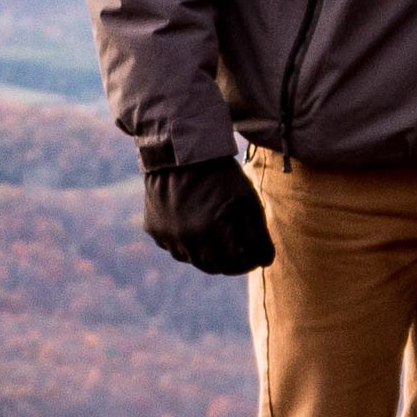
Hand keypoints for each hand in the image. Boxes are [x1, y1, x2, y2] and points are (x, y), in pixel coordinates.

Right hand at [142, 157, 275, 275]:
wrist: (182, 150)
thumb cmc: (221, 175)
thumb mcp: (248, 201)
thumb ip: (258, 235)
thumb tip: (264, 262)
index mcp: (209, 235)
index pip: (232, 266)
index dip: (247, 263)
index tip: (254, 254)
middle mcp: (184, 240)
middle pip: (211, 266)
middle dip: (228, 261)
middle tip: (238, 247)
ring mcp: (165, 236)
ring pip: (190, 258)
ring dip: (206, 251)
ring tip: (215, 230)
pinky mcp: (152, 228)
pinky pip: (172, 244)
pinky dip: (184, 240)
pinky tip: (193, 220)